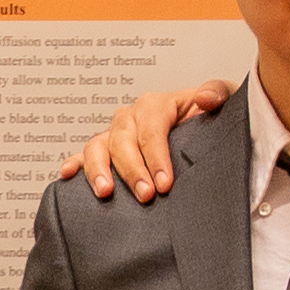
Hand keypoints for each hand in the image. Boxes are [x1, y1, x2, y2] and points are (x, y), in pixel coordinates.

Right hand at [61, 80, 236, 201]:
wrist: (199, 131)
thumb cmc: (207, 118)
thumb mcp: (221, 100)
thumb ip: (216, 93)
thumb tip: (205, 99)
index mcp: (156, 105)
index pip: (152, 129)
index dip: (156, 157)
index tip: (166, 183)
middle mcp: (131, 117)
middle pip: (123, 141)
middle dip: (133, 170)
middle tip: (146, 195)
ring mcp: (115, 134)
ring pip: (98, 147)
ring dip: (99, 170)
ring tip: (106, 193)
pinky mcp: (105, 150)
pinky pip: (84, 154)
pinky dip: (74, 163)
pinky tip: (69, 175)